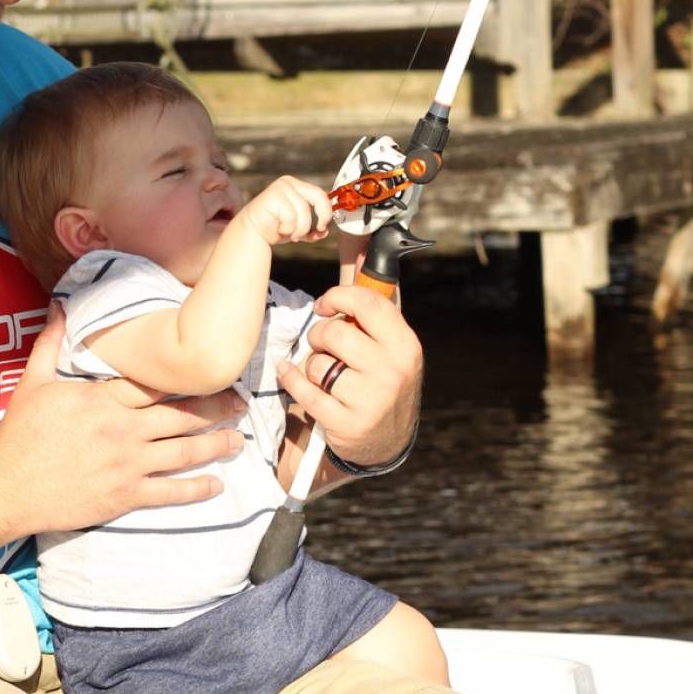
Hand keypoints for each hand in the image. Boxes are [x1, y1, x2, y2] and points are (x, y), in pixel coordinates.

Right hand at [0, 304, 246, 531]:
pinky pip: (169, 492)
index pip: (155, 383)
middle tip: (241, 403)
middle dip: (215, 408)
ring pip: (183, 452)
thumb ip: (52, 344)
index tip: (212, 370)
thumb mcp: (33, 382)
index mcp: (103, 400)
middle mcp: (123, 430)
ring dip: (215, 445)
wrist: (8, 488)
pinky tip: (215, 484)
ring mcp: (127, 464)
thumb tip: (60, 307)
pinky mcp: (124, 495)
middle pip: (181, 415)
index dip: (188, 376)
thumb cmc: (19, 437)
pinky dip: (196, 489)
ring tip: (237, 441)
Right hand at [241, 175, 331, 247]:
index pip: (320, 194)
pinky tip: (279, 230)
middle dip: (321, 216)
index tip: (322, 227)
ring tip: (289, 234)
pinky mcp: (273, 196)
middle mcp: (290, 183)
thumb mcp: (297, 228)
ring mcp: (281, 188)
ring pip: (304, 212)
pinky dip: (287, 229)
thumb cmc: (274, 227)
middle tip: (316, 230)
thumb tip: (325, 232)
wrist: (251, 231)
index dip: (326, 211)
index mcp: (298, 186)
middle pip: (317, 197)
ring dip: (299, 230)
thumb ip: (312, 230)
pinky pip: (290, 217)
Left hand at [276, 284, 421, 466]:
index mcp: (405, 344)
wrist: (386, 443)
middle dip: (319, 335)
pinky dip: (291, 379)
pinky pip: (304, 390)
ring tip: (325, 373)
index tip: (324, 304)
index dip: (337, 297)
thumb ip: (373, 312)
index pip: (368, 303)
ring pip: (318, 363)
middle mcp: (392, 370)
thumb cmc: (381, 383)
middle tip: (323, 345)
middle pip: (335, 333)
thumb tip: (359, 250)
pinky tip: (288, 373)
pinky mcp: (346, 423)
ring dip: (311, 365)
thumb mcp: (391, 349)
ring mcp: (370, 399)